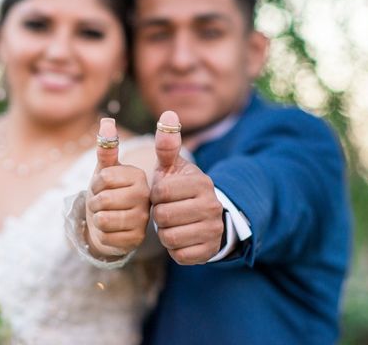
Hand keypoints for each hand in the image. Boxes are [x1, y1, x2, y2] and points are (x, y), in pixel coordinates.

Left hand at [85, 117, 150, 257]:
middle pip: (103, 200)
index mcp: (139, 177)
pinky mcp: (137, 240)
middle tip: (101, 203)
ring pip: (103, 220)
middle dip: (94, 202)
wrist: (111, 223)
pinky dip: (102, 236)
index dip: (95, 183)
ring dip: (97, 219)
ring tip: (105, 216)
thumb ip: (107, 147)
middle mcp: (146, 198)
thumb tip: (107, 121)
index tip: (102, 186)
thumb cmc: (109, 192)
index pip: (104, 177)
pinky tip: (111, 232)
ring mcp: (144, 221)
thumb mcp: (106, 170)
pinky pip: (106, 237)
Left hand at [151, 111, 223, 264]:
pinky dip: (175, 248)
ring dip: (165, 232)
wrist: (210, 217)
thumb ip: (167, 144)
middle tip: (166, 211)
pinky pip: (179, 255)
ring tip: (172, 224)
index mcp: (201, 182)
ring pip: (169, 237)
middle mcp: (211, 206)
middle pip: (163, 216)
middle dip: (159, 215)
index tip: (162, 194)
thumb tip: (167, 112)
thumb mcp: (174, 167)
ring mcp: (213, 230)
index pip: (160, 192)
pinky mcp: (209, 252)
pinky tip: (180, 237)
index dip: (155, 195)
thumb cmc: (183, 189)